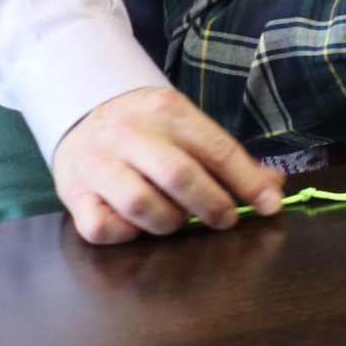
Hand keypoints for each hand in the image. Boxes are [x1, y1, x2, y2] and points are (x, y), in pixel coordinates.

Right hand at [50, 85, 285, 243]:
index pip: (217, 149)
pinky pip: (102, 227)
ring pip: (140, 204)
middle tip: (226, 219)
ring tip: (178, 218)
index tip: (270, 205)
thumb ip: (226, 156)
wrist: (83, 116)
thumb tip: (272, 187)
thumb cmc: (148, 129)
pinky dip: (127, 235)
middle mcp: (129, 133)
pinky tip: (138, 226)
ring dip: (170, 221)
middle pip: (179, 176)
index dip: (248, 182)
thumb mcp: (186, 126)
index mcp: (167, 111)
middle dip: (212, 205)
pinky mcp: (73, 194)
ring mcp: (97, 164)